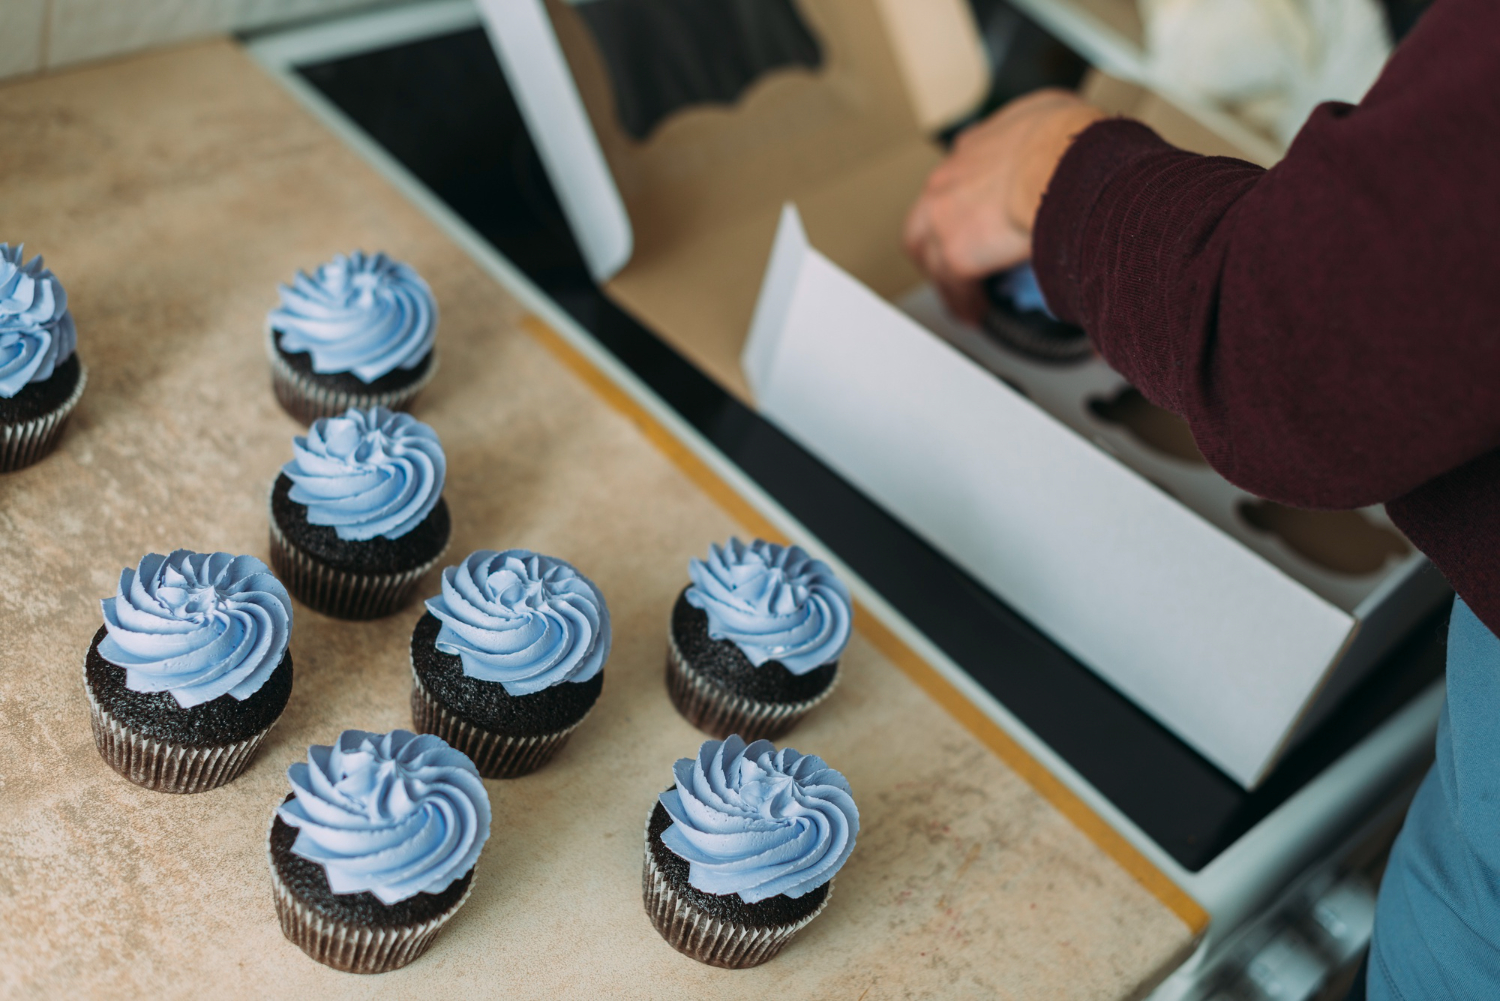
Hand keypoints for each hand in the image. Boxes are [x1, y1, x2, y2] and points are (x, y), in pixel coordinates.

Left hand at [903, 89, 1105, 323]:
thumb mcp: (1051, 115)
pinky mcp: (957, 255)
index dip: (964, 203)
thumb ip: (1043, 133)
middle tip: (951, 262)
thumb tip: (1065, 148)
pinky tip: (975, 311)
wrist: (1061, 164)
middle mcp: (949, 180)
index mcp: (972, 149)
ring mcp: (945, 218)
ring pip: (928, 256)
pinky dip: (963, 302)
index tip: (976, 219)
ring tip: (962, 296)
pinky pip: (952, 287)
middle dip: (932, 242)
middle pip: (922, 219)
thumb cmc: (1066, 141)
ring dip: (944, 277)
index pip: (954, 180)